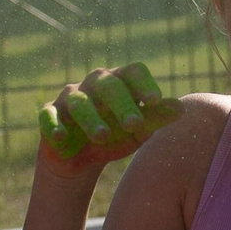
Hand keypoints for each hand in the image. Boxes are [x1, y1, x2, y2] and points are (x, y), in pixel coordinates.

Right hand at [35, 62, 181, 178]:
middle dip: (121, 104)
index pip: (133, 72)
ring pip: (79, 102)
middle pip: (108, 85)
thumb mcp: (138, 130)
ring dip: (91, 118)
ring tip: (103, 136)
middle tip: (134, 123)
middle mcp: (95, 84)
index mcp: (121, 82)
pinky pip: (48, 115)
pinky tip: (60, 137)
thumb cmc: (116, 136)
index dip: (144, 83)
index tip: (156, 101)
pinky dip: (53, 125)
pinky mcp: (50, 114)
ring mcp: (70, 97)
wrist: (82, 157)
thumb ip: (156, 118)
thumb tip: (181, 108)